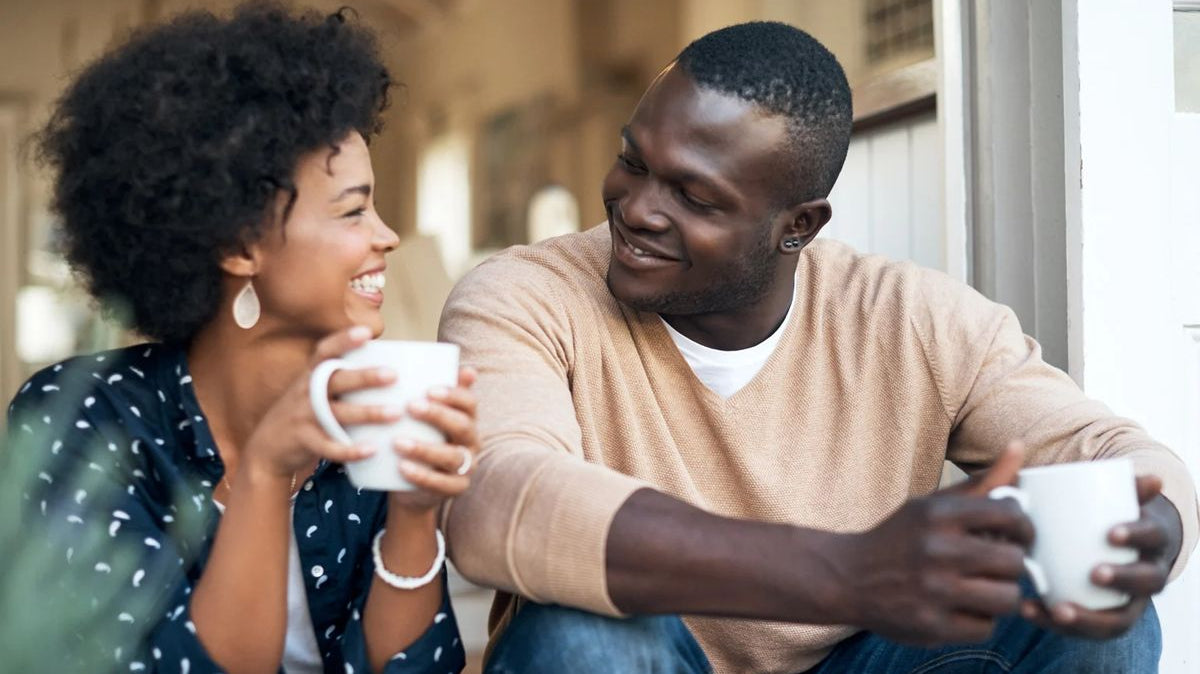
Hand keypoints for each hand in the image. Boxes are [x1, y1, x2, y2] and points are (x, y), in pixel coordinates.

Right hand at [240, 326, 396, 481]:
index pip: (324, 352)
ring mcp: (303, 417)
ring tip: (396, 413)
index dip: (343, 340)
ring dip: (367, 413)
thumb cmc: (304, 413)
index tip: (366, 332)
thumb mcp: (312, 390)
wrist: (267, 448)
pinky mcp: (303, 441)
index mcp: (310, 376)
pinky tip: (372, 450)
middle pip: (335, 381)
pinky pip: (328, 446)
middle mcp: (305, 392)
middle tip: (393, 375)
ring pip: (337, 413)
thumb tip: (385, 364)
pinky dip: (349, 450)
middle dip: (364, 377)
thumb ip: (338, 378)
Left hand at [387, 367, 478, 513]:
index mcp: (466, 420)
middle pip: (463, 426)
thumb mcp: (422, 419)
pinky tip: (402, 467)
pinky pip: (442, 484)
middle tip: (411, 406)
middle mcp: (471, 442)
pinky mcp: (455, 489)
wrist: (412, 487)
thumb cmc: (417, 442)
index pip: (469, 403)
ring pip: (453, 457)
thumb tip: (432, 363)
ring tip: (398, 442)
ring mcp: (466, 468)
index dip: (453, 395)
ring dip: (425, 448)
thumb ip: (427, 395)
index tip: (429, 389)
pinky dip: (422, 476)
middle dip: (438, 415)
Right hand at [834, 443, 1032, 645]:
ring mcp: (933, 591)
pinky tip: (961, 608)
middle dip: (1011, 565)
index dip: (1023, 527)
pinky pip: (985, 628)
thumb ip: (983, 483)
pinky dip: (979, 620)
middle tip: (997, 565)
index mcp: (938, 514)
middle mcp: (936, 550)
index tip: (1015, 535)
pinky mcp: (931, 625)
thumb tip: (1020, 447)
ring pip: (1007, 599)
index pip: (1011, 515)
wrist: (847, 577)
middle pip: (1015, 562)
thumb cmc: (901, 538)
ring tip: (983, 588)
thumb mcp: (933, 505)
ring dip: (1000, 595)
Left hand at [1019, 475, 1179, 638]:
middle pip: (1146, 583)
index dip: (1135, 536)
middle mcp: (1148, 575)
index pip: (1152, 538)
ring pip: (1118, 619)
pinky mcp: (1102, 618)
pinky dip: (1056, 624)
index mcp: (1151, 541)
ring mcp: (1127, 602)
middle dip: (1122, 580)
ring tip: (1057, 609)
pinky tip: (1028, 610)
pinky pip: (1086, 631)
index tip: (1110, 533)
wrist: (1117, 544)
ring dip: (1088, 618)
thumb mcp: (1115, 498)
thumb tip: (1145, 475)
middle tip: (1094, 573)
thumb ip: (1118, 484)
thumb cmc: (1108, 516)